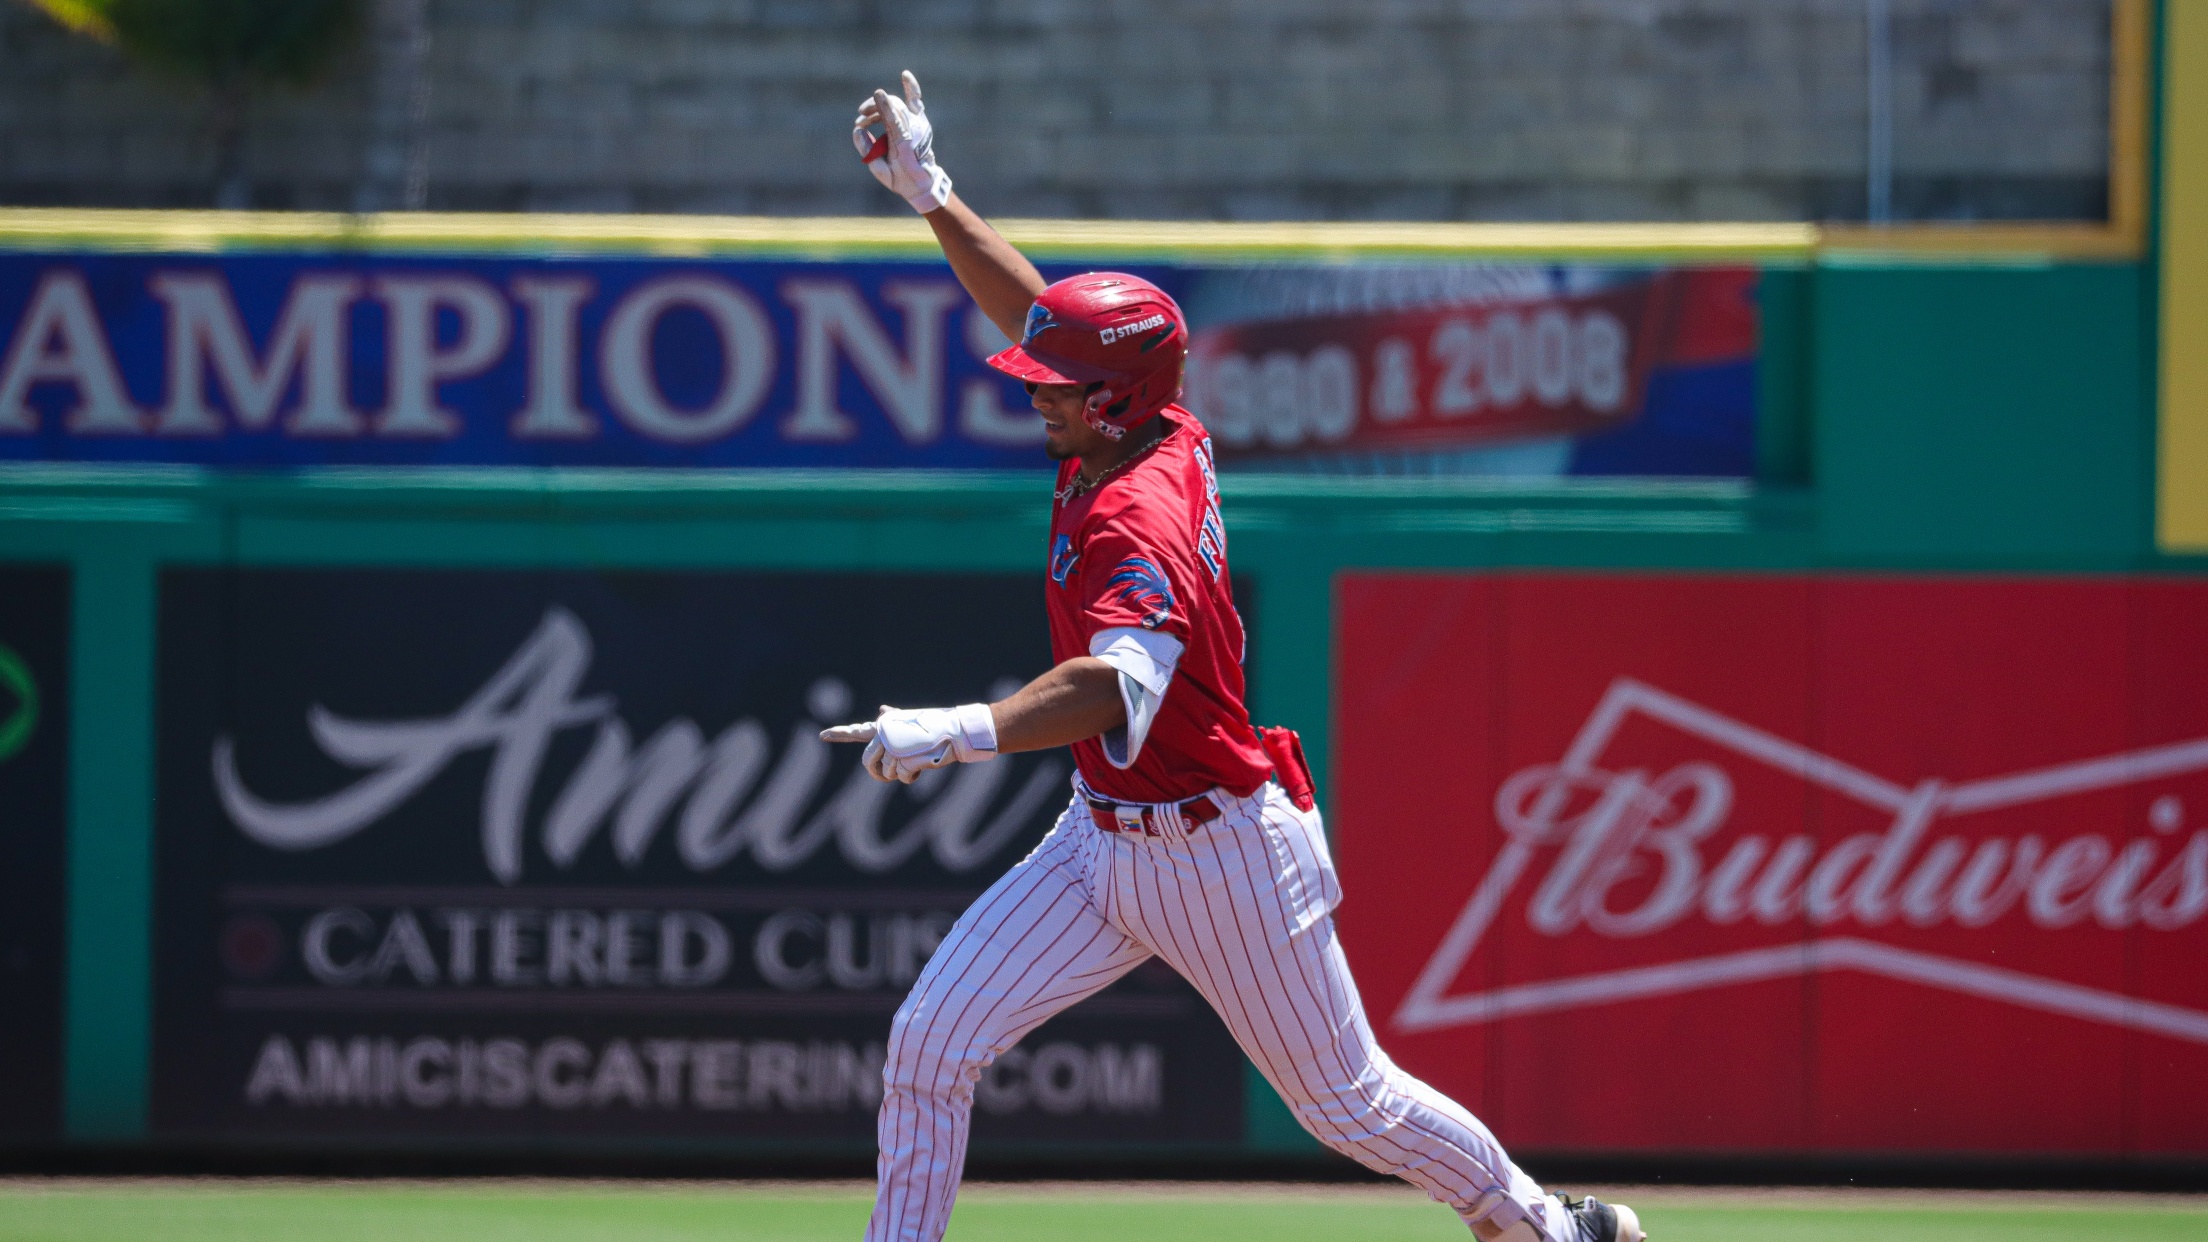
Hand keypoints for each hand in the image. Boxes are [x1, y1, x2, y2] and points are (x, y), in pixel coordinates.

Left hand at [820, 703, 997, 783]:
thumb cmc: (936, 728)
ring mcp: (892, 744)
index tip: (822, 735)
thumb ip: (893, 721)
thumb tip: (882, 710)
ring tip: (916, 759)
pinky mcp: (901, 755)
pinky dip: (911, 776)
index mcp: (885, 726)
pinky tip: (923, 763)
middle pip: (867, 763)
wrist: (955, 732)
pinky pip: (900, 777)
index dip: (839, 734)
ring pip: (885, 772)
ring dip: (900, 773)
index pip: (858, 732)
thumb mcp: (910, 723)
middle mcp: (884, 733)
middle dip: (877, 773)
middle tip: (893, 771)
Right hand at [852, 69, 953, 213]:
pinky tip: (905, 75)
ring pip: (898, 103)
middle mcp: (914, 130)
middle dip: (873, 108)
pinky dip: (911, 88)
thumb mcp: (881, 170)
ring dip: (879, 106)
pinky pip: (915, 100)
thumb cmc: (900, 178)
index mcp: (905, 144)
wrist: (922, 181)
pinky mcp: (920, 120)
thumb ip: (868, 150)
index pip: (895, 121)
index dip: (885, 107)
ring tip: (864, 118)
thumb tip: (858, 130)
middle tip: (860, 118)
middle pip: (893, 108)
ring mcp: (919, 123)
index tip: (878, 94)